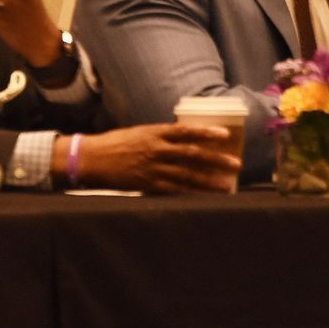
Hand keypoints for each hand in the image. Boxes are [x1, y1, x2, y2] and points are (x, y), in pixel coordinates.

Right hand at [70, 123, 241, 194]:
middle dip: (216, 160)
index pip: (186, 131)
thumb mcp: (141, 132)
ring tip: (227, 186)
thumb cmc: (117, 143)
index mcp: (155, 133)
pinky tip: (203, 196)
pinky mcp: (147, 184)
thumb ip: (162, 136)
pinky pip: (173, 190)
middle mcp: (157, 150)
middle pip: (192, 155)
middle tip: (235, 164)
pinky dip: (190, 193)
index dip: (206, 133)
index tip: (225, 134)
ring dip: (209, 181)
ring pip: (187, 175)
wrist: (93, 158)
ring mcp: (153, 169)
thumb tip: (184, 137)